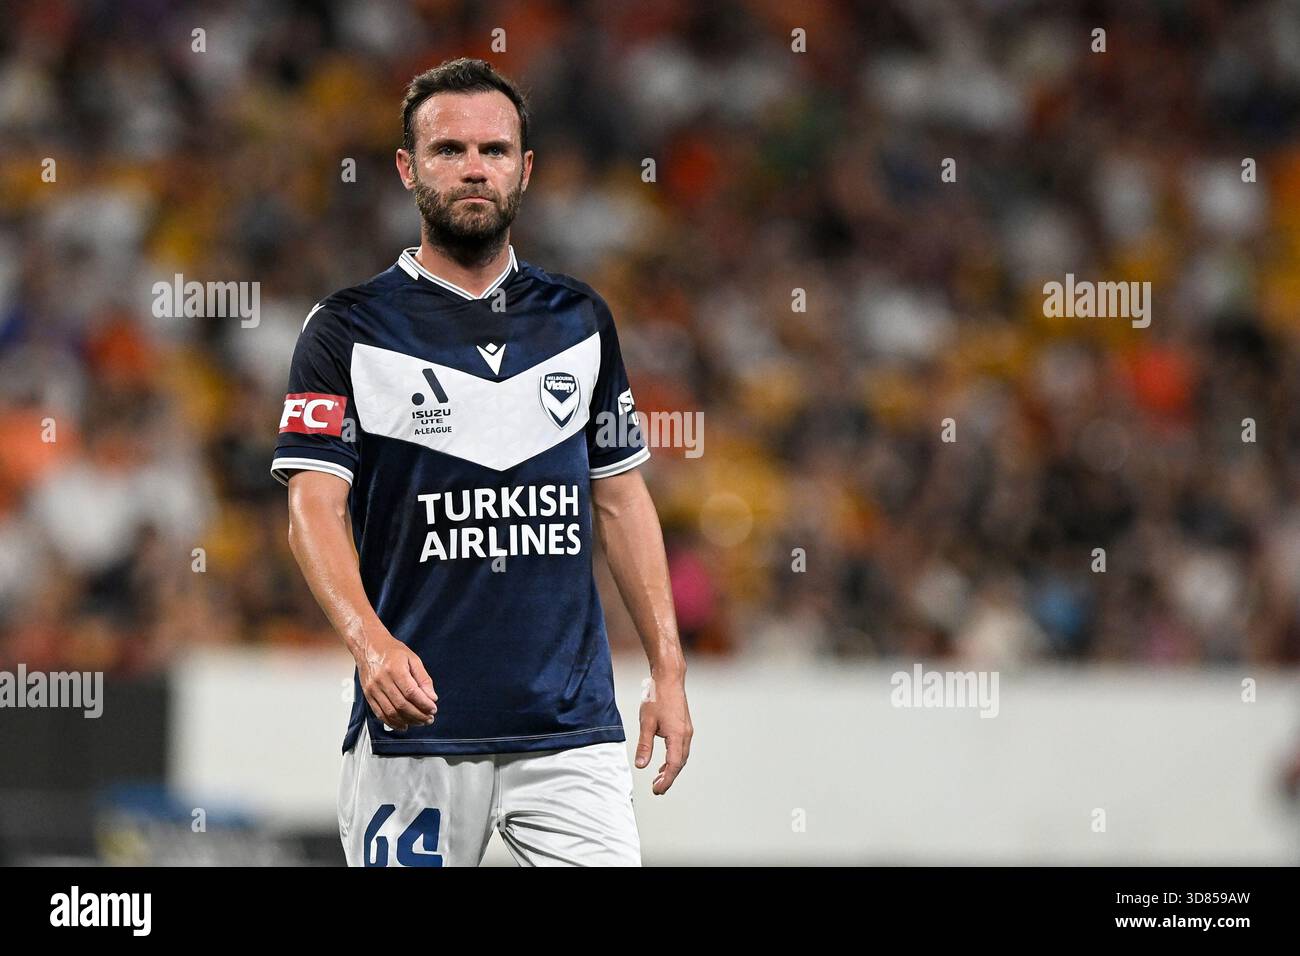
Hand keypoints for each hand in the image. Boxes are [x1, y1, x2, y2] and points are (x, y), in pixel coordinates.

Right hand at [354, 630, 437, 730]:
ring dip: (407, 721)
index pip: (411, 692)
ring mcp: (373, 689)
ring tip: (419, 722)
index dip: (423, 704)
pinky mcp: (368, 695)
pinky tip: (404, 725)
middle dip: (418, 715)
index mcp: (395, 669)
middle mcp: (382, 680)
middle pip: (401, 705)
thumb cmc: (393, 651)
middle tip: (429, 719)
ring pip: (391, 712)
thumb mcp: (413, 659)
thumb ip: (423, 679)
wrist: (368, 646)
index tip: (433, 709)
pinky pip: (380, 713)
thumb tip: (432, 698)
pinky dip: (392, 722)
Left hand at [635, 671, 691, 794]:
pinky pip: (681, 748)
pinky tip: (664, 762)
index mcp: (677, 735)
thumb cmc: (657, 697)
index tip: (657, 791)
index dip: (666, 780)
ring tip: (659, 780)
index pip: (674, 765)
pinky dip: (673, 759)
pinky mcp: (684, 726)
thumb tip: (641, 765)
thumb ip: (644, 745)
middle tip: (656, 790)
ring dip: (671, 769)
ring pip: (681, 756)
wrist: (668, 678)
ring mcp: (687, 730)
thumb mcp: (646, 722)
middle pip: (680, 763)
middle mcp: (686, 734)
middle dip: (669, 778)